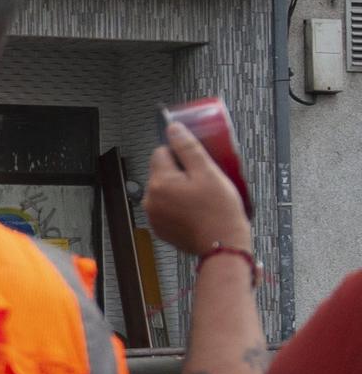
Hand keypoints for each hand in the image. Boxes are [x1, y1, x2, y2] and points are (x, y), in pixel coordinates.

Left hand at [143, 121, 252, 253]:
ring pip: (164, 189)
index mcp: (159, 182)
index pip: (160, 152)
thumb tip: (174, 129)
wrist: (222, 244)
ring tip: (201, 196)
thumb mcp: (208, 172)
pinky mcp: (160, 227)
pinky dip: (178, 205)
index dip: (180, 153)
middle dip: (180, 171)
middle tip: (203, 179)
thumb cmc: (219, 211)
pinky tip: (196, 209)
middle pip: (161, 171)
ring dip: (179, 188)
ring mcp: (154, 215)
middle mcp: (150, 199)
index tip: (195, 161)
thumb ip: (188, 148)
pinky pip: (166, 207)